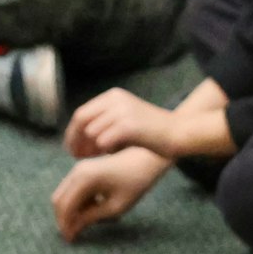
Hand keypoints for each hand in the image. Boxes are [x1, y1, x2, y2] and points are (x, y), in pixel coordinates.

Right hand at [51, 146, 171, 240]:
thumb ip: (91, 218)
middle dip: (64, 218)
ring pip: (64, 194)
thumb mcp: (115, 206)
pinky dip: (78, 201)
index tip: (71, 241)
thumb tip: (73, 229)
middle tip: (75, 235)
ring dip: (71, 210)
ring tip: (90, 221)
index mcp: (84, 179)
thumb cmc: (135, 183)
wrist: (146, 158)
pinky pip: (73, 189)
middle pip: (58, 200)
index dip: (65, 226)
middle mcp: (77, 171)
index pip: (64, 207)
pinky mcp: (84, 169)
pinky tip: (96, 207)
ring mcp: (79, 168)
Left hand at [64, 87, 179, 158]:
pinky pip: (104, 141)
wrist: (179, 132)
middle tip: (75, 156)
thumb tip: (79, 139)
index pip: (81, 113)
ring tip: (98, 157)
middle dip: (75, 140)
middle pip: (82, 120)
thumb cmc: (152, 132)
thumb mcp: (126, 118)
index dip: (73, 132)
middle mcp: (115, 100)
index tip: (72, 149)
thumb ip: (104, 122)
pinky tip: (114, 154)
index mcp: (113, 96)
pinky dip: (105, 151)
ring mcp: (122, 111)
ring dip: (92, 148)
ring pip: (92, 133)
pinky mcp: (129, 126)